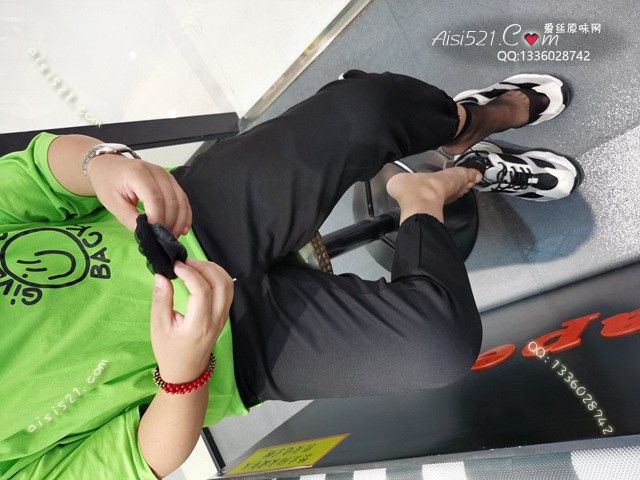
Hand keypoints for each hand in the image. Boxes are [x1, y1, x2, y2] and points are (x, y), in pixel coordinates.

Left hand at [87, 154, 191, 236]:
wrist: (109, 166)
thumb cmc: (108, 182)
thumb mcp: (112, 203)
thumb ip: (129, 218)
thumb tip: (147, 234)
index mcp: (139, 174)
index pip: (155, 199)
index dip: (157, 219)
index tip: (154, 235)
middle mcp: (157, 172)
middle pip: (171, 201)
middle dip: (169, 223)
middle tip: (163, 240)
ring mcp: (167, 175)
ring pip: (181, 201)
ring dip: (179, 221)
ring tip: (172, 236)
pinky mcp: (172, 181)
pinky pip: (183, 199)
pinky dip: (185, 215)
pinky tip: (183, 228)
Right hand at [150, 259, 233, 383]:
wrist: (187, 371)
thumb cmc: (169, 350)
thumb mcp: (159, 327)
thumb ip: (161, 300)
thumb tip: (161, 274)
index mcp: (198, 325)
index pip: (202, 291)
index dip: (190, 273)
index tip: (175, 266)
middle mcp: (216, 320)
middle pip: (221, 284)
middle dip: (205, 267)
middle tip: (186, 262)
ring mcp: (223, 317)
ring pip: (228, 285)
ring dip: (214, 270)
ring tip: (194, 265)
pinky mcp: (224, 315)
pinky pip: (228, 291)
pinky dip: (218, 277)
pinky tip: (203, 274)